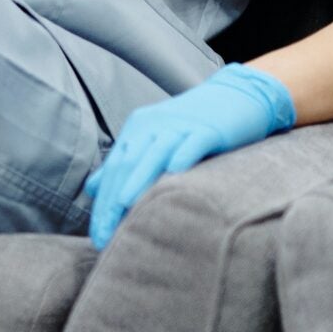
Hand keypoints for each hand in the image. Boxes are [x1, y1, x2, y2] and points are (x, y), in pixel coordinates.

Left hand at [81, 63, 296, 248]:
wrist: (238, 94)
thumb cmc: (194, 126)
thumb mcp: (155, 140)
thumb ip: (125, 163)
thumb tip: (94, 188)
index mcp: (138, 130)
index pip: (114, 171)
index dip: (103, 204)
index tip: (98, 237)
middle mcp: (154, 126)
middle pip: (127, 164)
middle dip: (112, 202)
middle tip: (106, 236)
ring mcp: (181, 125)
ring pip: (154, 152)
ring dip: (137, 178)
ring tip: (124, 205)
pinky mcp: (209, 128)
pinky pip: (193, 142)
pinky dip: (183, 155)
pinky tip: (175, 171)